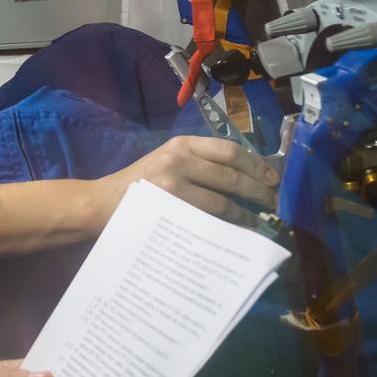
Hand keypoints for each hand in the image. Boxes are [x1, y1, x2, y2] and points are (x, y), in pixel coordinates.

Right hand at [97, 136, 279, 227]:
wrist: (103, 202)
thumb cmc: (141, 184)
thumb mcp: (167, 161)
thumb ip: (199, 163)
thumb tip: (245, 177)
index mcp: (182, 144)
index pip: (229, 150)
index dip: (255, 165)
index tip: (273, 178)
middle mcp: (178, 158)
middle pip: (231, 175)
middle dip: (258, 191)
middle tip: (274, 203)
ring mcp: (172, 184)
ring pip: (223, 201)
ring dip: (246, 214)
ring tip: (259, 222)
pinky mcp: (169, 208)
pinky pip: (208, 220)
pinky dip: (228, 227)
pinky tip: (238, 233)